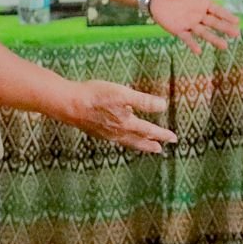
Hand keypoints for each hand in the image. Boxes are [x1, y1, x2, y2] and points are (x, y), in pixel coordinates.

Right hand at [60, 80, 177, 153]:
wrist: (68, 104)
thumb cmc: (96, 96)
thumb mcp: (123, 94)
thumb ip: (144, 101)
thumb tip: (163, 106)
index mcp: (126, 124)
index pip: (150, 131)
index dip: (163, 134)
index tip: (174, 139)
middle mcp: (117, 132)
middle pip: (139, 141)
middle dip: (151, 144)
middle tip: (161, 149)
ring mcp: (106, 134)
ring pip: (127, 142)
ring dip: (138, 145)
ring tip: (145, 147)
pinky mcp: (96, 131)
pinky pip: (116, 140)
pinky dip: (124, 142)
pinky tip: (121, 138)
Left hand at [150, 0, 240, 53]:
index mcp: (204, 4)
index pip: (218, 11)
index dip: (227, 16)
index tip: (237, 22)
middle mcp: (199, 16)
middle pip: (214, 23)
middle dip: (225, 28)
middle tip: (236, 34)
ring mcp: (189, 23)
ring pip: (204, 32)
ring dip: (214, 39)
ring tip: (225, 46)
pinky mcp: (178, 29)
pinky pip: (187, 38)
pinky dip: (193, 44)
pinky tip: (199, 51)